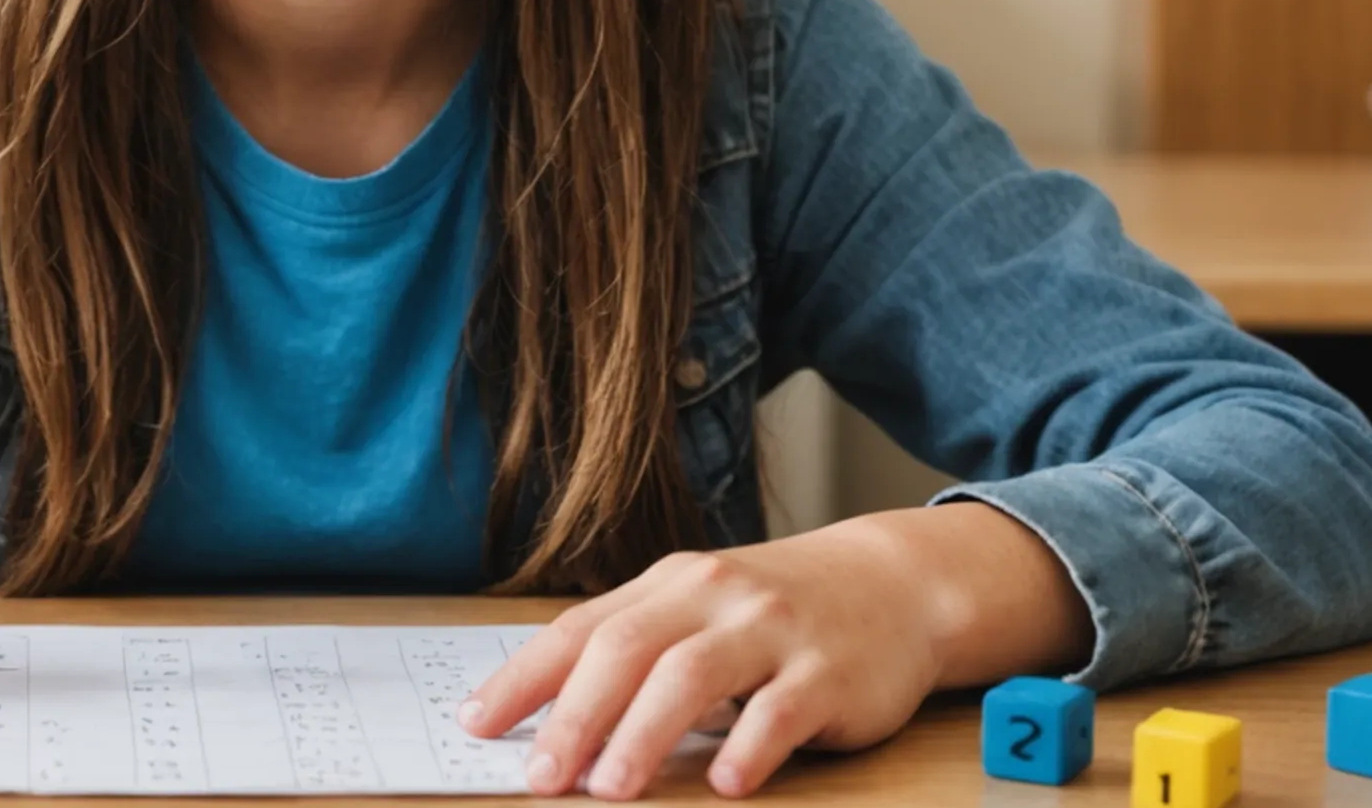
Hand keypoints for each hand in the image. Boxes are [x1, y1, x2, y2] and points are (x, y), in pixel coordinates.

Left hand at [456, 505, 1087, 799]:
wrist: (895, 584)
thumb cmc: (777, 611)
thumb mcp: (701, 609)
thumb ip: (636, 649)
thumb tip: (547, 712)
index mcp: (670, 585)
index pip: (582, 628)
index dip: (525, 677)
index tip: (476, 722)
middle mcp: (714, 597)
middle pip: (628, 649)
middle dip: (576, 714)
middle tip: (542, 775)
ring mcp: (774, 631)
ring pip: (694, 675)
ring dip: (644, 734)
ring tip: (611, 788)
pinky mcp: (830, 672)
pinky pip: (782, 710)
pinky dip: (750, 747)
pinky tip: (725, 784)